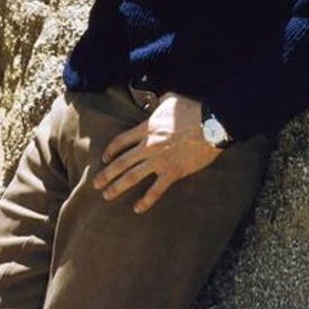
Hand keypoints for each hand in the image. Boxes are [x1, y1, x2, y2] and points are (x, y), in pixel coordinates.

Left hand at [93, 93, 222, 212]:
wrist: (211, 125)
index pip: (121, 142)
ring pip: (132, 176)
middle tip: (96, 184)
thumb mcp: (171, 100)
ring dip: (117, 187)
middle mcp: (148, 146)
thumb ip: (159, 102)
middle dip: (107, 174)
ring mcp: (160, 160)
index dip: (110, 151)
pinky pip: (156, 189)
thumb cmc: (193, 110)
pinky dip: (146, 200)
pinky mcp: (173, 172)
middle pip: (121, 162)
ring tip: (107, 195)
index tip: (105, 158)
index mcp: (147, 129)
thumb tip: (156, 101)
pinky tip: (138, 208)